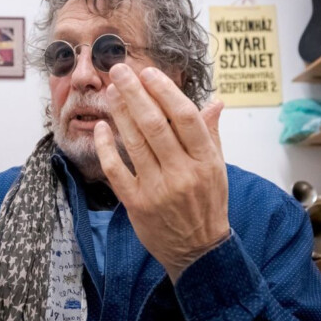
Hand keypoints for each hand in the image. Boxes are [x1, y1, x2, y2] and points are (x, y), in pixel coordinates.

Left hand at [94, 64, 228, 282]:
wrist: (198, 250)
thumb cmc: (208, 204)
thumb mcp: (217, 168)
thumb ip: (211, 134)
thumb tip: (215, 102)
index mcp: (205, 161)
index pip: (185, 117)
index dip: (165, 91)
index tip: (149, 72)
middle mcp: (182, 173)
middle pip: (155, 124)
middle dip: (134, 93)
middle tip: (119, 70)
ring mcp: (158, 189)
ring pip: (135, 142)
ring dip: (120, 112)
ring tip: (111, 90)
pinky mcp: (137, 203)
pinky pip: (117, 170)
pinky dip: (106, 147)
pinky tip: (102, 127)